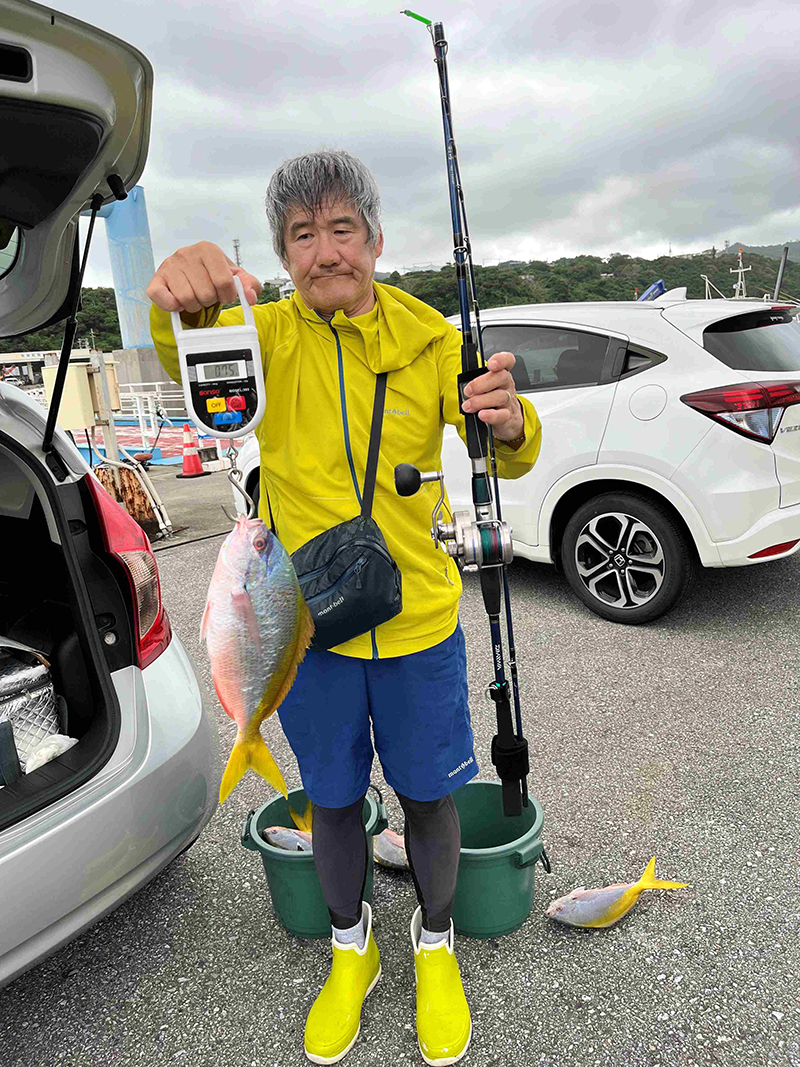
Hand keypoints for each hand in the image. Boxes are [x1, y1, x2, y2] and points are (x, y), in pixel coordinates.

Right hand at [146, 241, 261, 312]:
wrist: (188, 274)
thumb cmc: (213, 275)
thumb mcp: (235, 277)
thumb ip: (249, 285)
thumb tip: (250, 297)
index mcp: (208, 249)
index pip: (224, 282)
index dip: (228, 295)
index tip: (224, 294)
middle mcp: (186, 253)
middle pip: (206, 293)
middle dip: (210, 301)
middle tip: (207, 294)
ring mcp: (169, 265)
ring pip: (187, 299)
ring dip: (194, 305)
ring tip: (195, 296)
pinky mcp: (156, 280)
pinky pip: (163, 299)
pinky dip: (173, 306)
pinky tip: (179, 301)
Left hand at [461, 352, 523, 440]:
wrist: (508, 420)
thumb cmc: (492, 400)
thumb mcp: (485, 386)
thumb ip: (475, 382)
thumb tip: (461, 384)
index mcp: (501, 374)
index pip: (507, 361)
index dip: (501, 360)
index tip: (491, 364)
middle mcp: (507, 385)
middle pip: (501, 377)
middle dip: (481, 383)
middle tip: (468, 391)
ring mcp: (508, 401)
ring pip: (500, 396)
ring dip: (481, 401)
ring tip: (468, 406)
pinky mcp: (507, 416)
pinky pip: (502, 415)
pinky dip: (491, 415)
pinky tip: (481, 415)